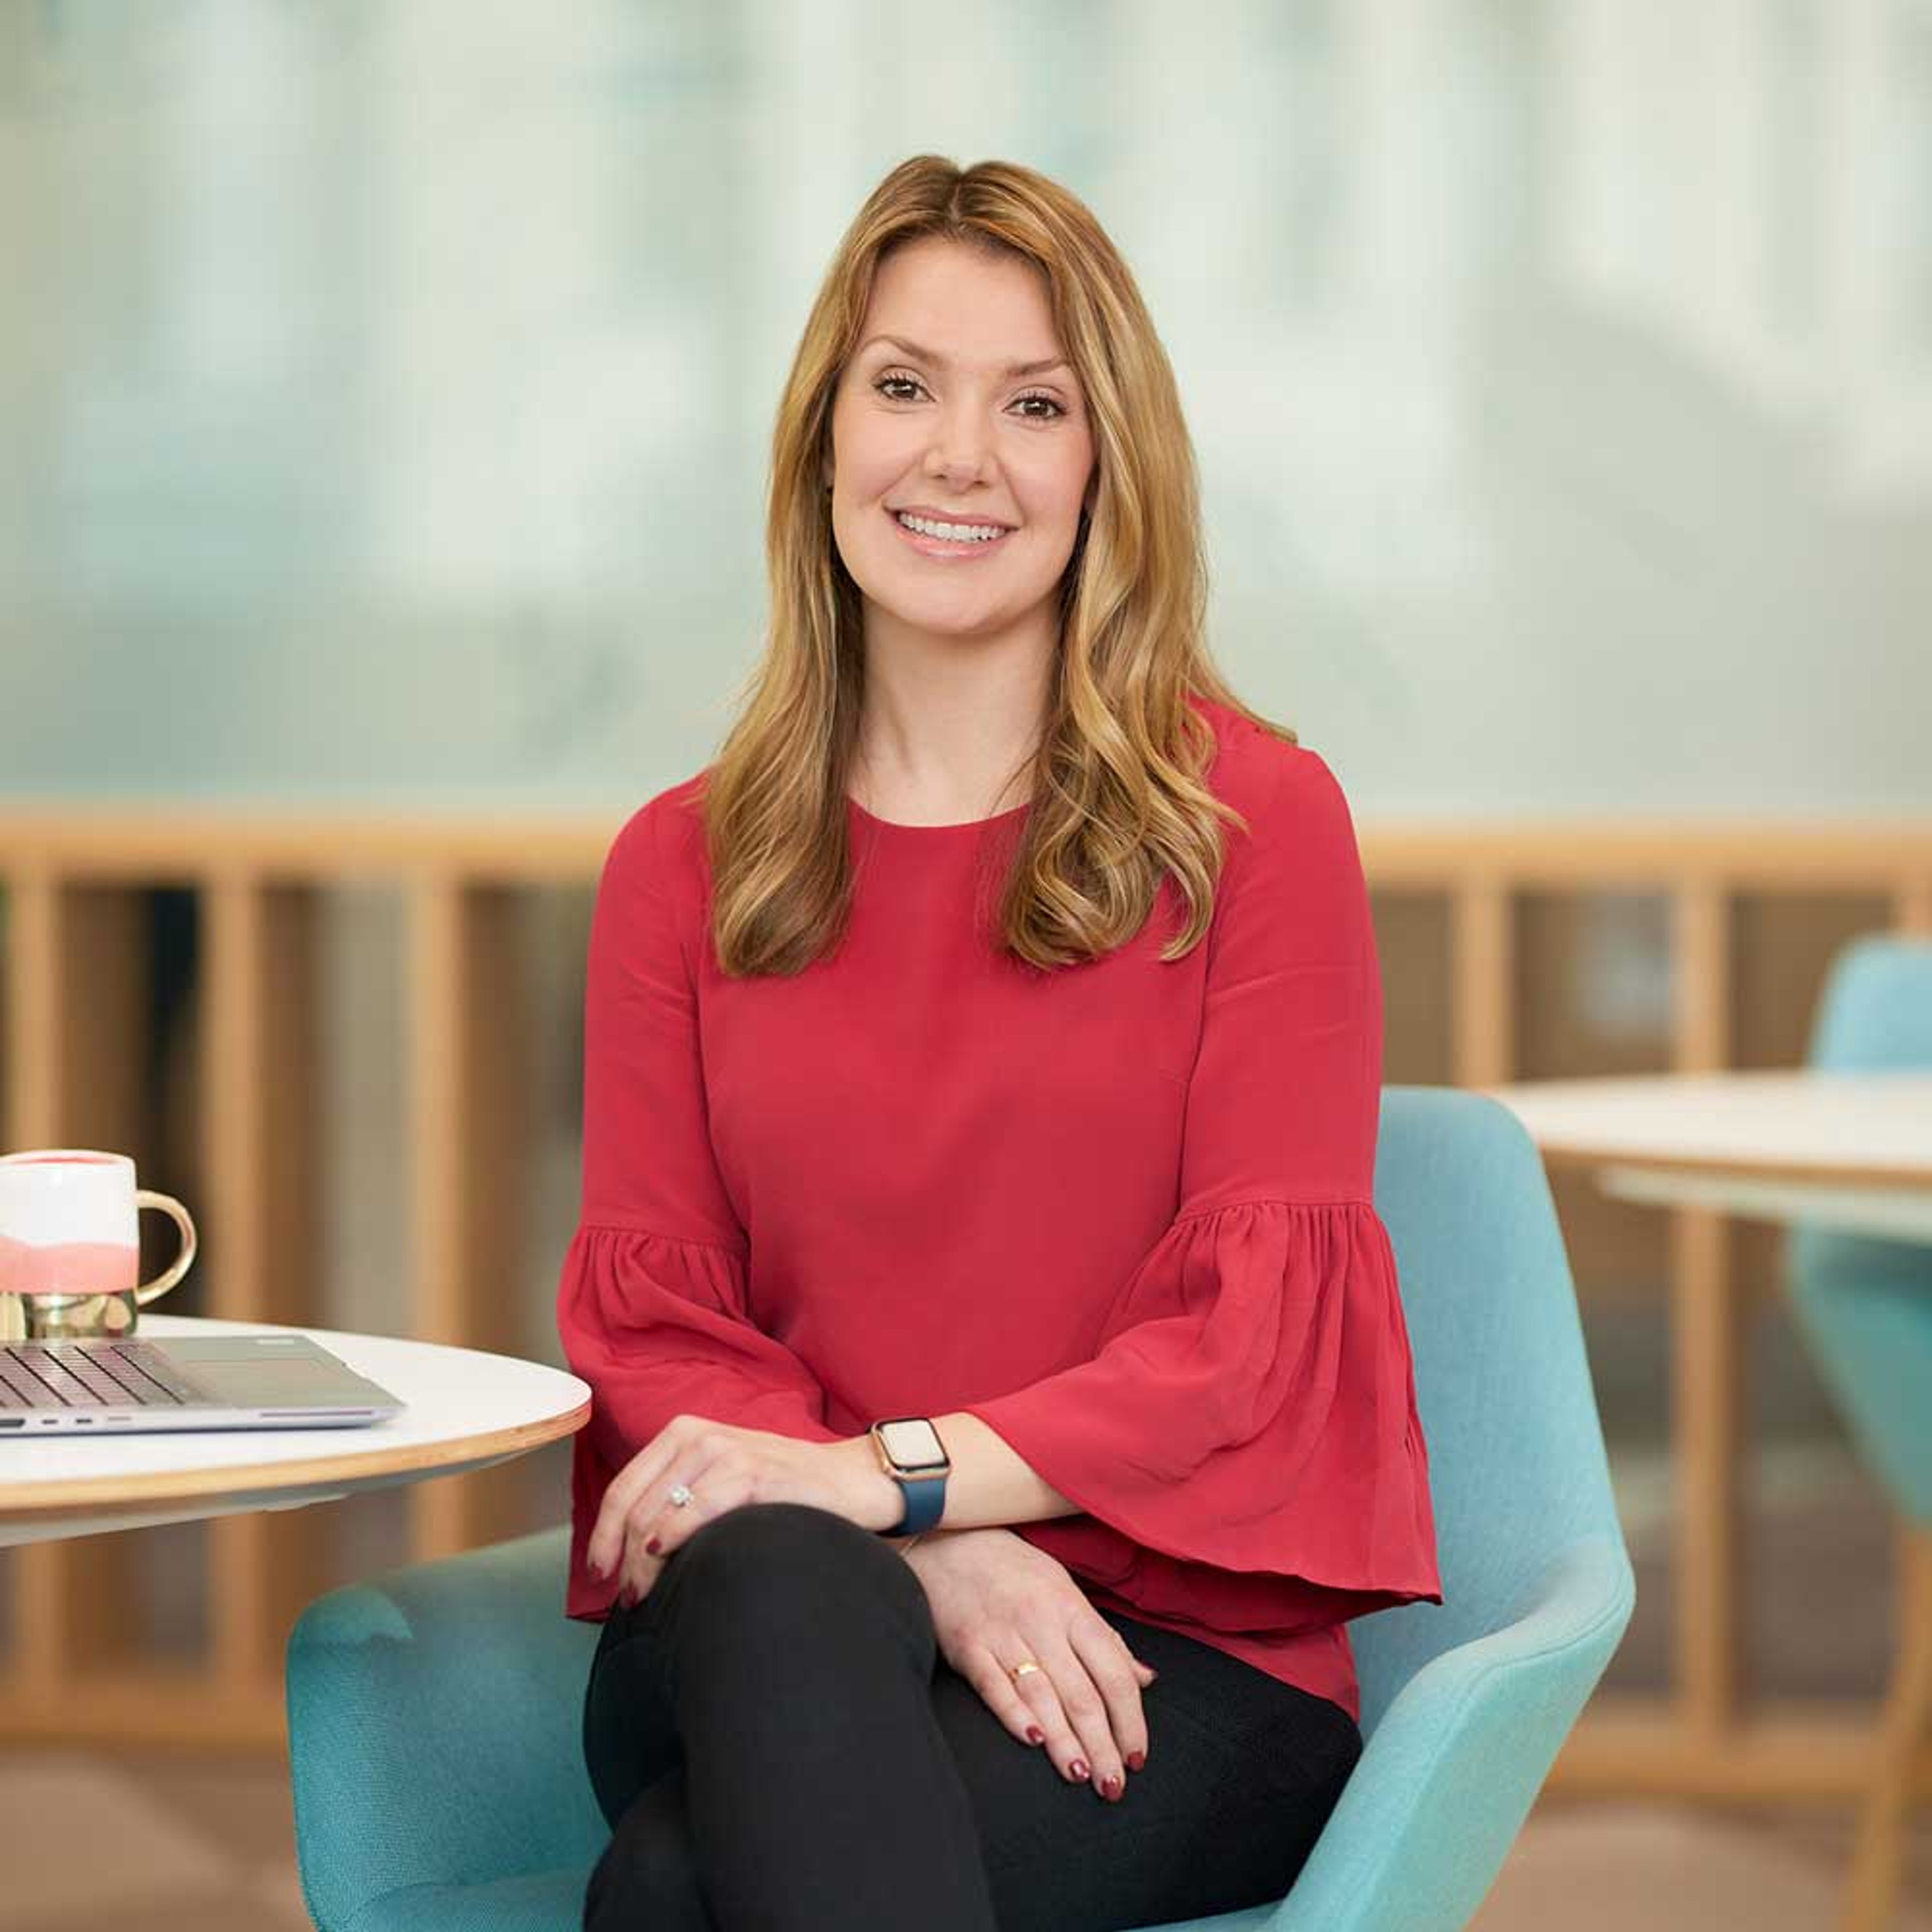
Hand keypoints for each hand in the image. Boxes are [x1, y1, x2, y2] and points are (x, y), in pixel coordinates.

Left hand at [588, 1419, 872, 1607]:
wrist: (847, 1481)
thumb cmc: (780, 1489)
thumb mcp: (719, 1479)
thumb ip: (676, 1498)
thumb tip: (627, 1551)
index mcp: (683, 1433)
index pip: (624, 1487)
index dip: (603, 1534)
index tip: (599, 1572)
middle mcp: (699, 1435)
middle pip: (636, 1506)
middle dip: (622, 1559)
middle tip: (628, 1597)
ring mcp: (727, 1450)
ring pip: (659, 1512)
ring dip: (643, 1563)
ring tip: (646, 1596)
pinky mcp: (754, 1472)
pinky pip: (698, 1507)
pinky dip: (674, 1535)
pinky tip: (665, 1556)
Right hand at [907, 1527, 1157, 1801]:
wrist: (949, 1539)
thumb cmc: (1015, 1569)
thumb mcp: (1065, 1590)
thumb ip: (1104, 1638)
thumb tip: (1146, 1679)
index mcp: (1072, 1609)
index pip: (1114, 1672)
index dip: (1131, 1719)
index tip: (1137, 1757)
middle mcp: (1041, 1622)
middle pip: (1081, 1693)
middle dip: (1101, 1745)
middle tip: (1113, 1786)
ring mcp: (1002, 1634)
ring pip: (1042, 1695)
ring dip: (1063, 1742)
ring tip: (1081, 1776)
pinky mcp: (967, 1645)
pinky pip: (993, 1684)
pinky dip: (1014, 1713)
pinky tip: (1033, 1741)